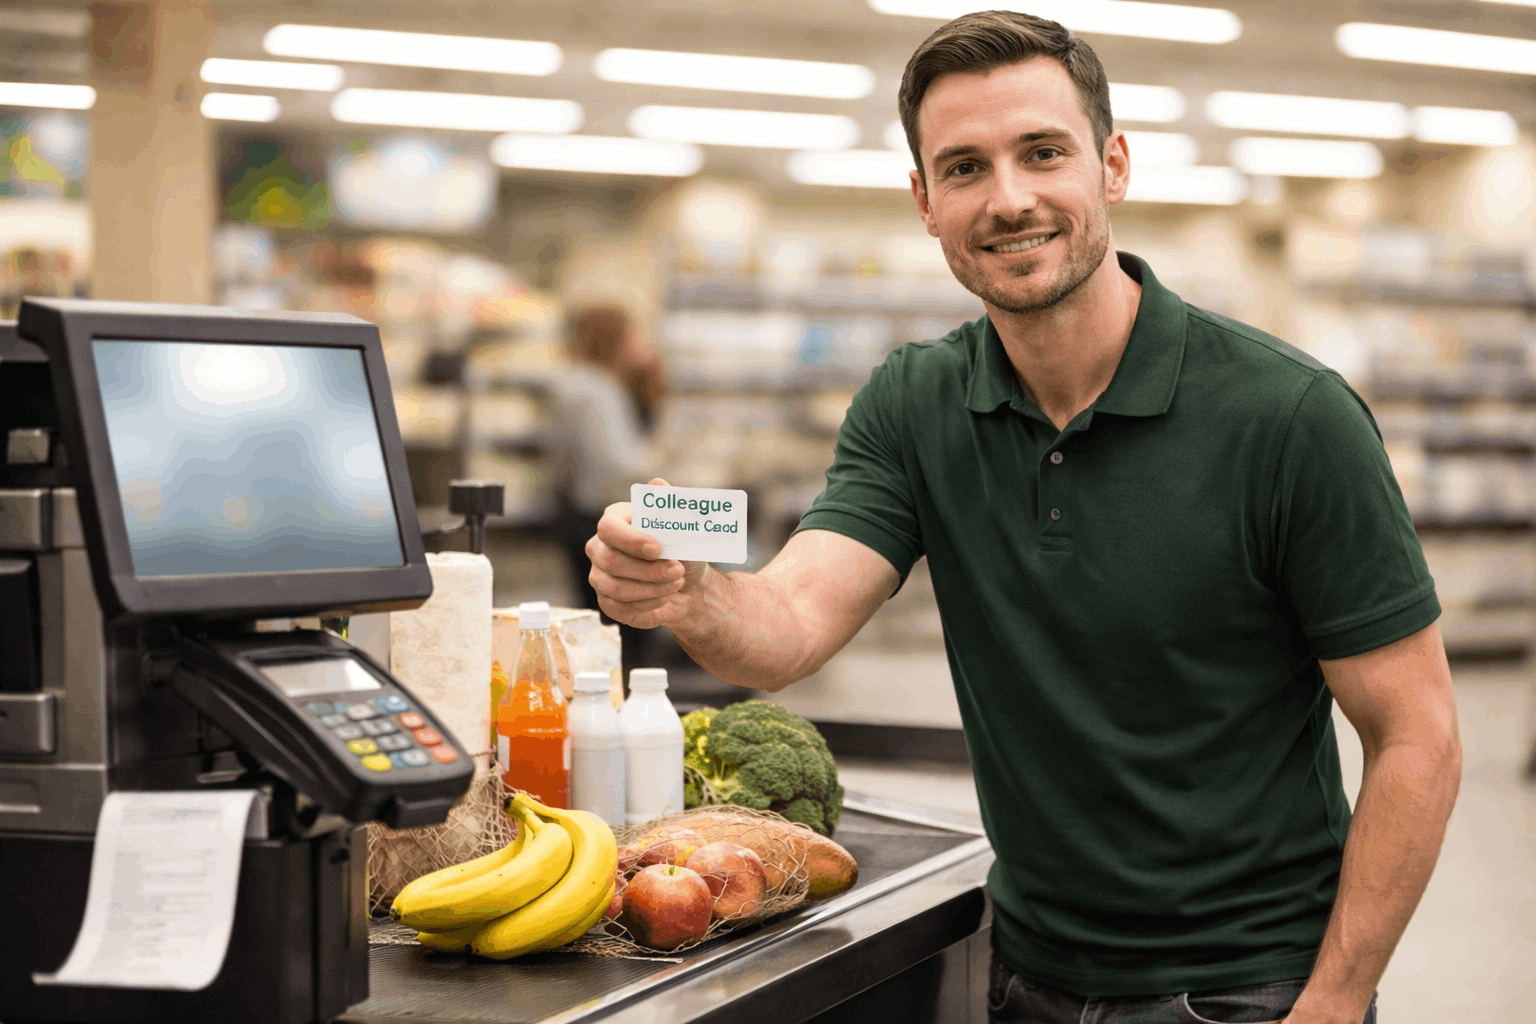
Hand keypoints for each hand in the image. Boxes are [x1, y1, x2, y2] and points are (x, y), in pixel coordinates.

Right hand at [585, 478, 708, 628]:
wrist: (689, 581)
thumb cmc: (682, 547)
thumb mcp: (684, 525)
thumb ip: (671, 505)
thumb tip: (657, 484)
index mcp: (615, 520)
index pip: (609, 528)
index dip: (631, 540)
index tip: (658, 549)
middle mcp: (600, 547)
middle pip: (611, 562)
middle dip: (649, 571)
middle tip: (678, 571)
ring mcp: (599, 575)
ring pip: (616, 588)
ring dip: (653, 589)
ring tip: (677, 583)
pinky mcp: (607, 601)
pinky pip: (620, 609)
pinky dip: (649, 605)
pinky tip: (665, 597)